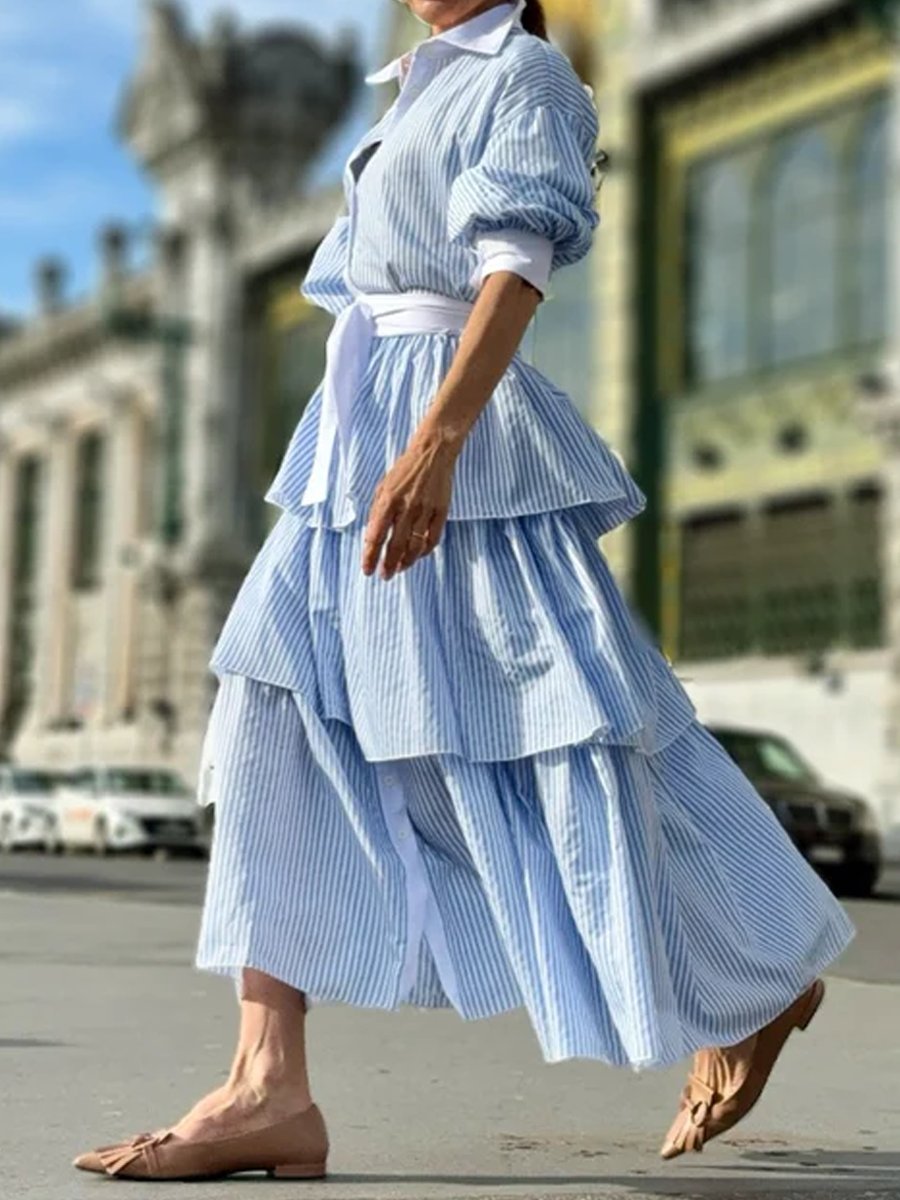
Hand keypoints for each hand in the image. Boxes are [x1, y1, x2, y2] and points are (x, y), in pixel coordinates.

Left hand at [361, 430, 457, 579]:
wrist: (432, 453)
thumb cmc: (404, 470)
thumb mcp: (383, 487)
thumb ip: (377, 512)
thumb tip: (372, 537)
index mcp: (388, 500)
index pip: (375, 536)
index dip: (370, 556)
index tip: (367, 570)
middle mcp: (406, 508)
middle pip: (395, 546)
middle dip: (388, 565)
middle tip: (384, 575)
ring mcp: (425, 511)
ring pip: (415, 546)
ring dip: (406, 562)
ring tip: (399, 569)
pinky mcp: (441, 512)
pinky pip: (433, 539)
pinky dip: (424, 551)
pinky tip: (417, 556)